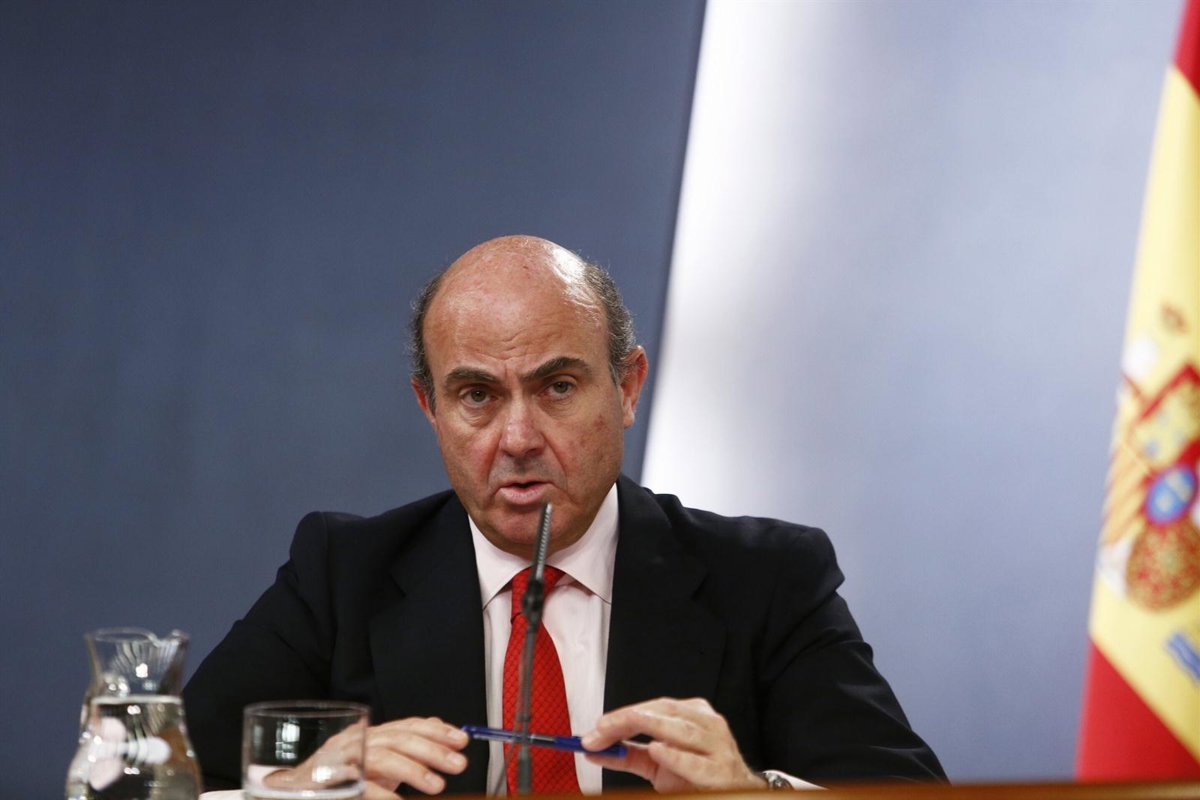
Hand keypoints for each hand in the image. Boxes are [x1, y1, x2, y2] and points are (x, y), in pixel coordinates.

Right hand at [263, 716, 468, 799]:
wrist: (290, 792)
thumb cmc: (339, 779)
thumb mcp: (378, 762)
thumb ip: (404, 747)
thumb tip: (441, 730)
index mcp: (369, 734)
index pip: (407, 725)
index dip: (436, 731)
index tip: (462, 740)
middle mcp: (354, 740)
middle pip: (398, 738)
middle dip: (432, 750)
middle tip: (459, 764)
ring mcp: (338, 760)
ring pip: (380, 756)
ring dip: (412, 770)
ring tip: (436, 785)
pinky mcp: (324, 782)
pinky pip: (357, 785)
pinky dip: (380, 794)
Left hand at [580, 697, 765, 792]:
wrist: (735, 794)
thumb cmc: (697, 777)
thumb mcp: (659, 764)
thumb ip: (628, 755)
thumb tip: (594, 750)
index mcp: (693, 715)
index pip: (654, 707)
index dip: (622, 716)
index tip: (595, 730)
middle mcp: (707, 725)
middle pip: (665, 713)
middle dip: (628, 719)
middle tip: (600, 731)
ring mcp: (717, 747)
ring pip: (682, 730)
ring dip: (650, 727)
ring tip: (623, 727)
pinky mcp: (721, 773)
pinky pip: (697, 763)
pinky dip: (675, 756)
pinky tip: (657, 750)